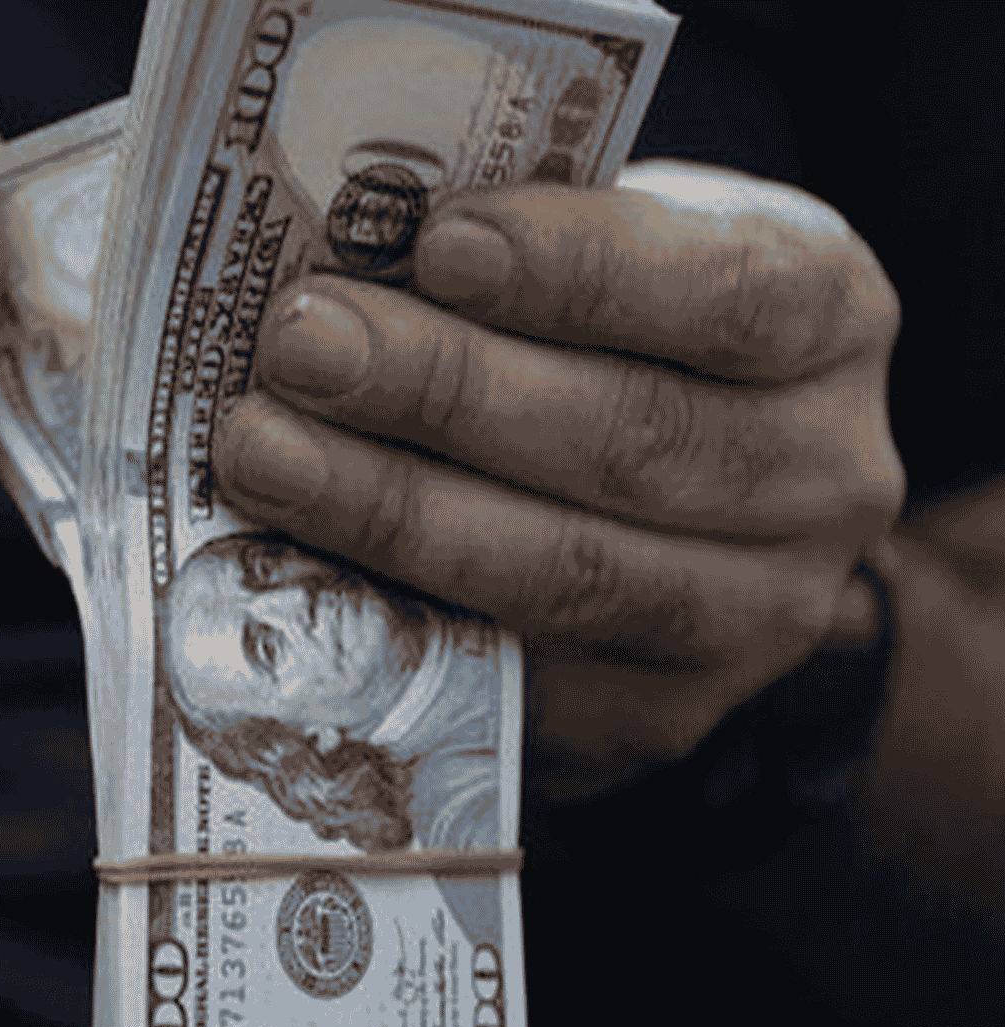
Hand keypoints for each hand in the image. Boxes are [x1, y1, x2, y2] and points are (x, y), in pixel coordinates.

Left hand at [215, 161, 904, 799]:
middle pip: (630, 440)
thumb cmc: (623, 344)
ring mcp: (753, 617)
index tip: (439, 244)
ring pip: (570, 573)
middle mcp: (822, 477)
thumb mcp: (617, 258)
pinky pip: (518, 679)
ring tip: (264, 453)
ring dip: (396, 512)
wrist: (703, 520)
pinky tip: (296, 568)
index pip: (726, 291)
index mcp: (829, 318)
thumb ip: (519, 258)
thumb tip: (344, 266)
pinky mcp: (655, 715)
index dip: (579, 269)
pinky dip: (397, 618)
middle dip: (444, 391)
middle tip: (302, 347)